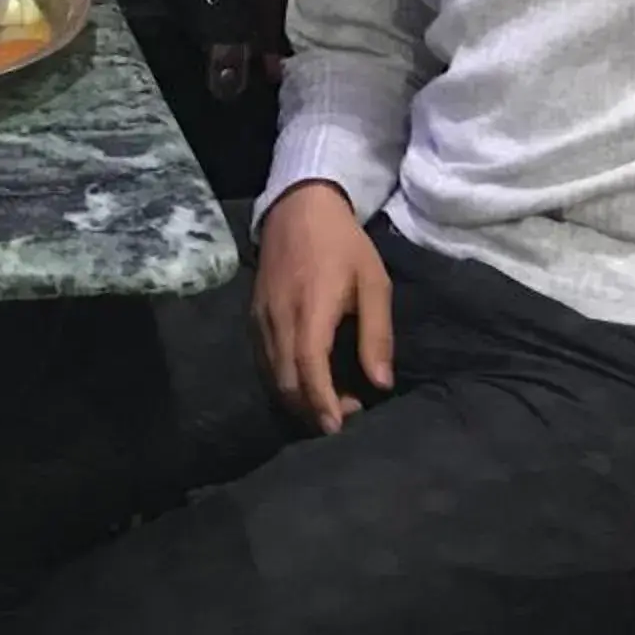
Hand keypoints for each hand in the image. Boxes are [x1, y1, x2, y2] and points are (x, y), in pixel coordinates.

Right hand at [254, 182, 394, 434]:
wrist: (299, 207)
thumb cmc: (343, 244)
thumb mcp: (374, 283)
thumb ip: (377, 334)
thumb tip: (381, 382)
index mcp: (311, 308)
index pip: (309, 367)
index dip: (322, 402)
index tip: (338, 427)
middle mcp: (279, 317)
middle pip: (287, 381)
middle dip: (314, 408)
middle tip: (347, 413)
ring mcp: (261, 317)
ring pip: (272, 374)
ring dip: (299, 397)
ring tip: (332, 400)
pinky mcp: (253, 315)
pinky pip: (265, 360)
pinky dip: (284, 380)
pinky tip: (307, 380)